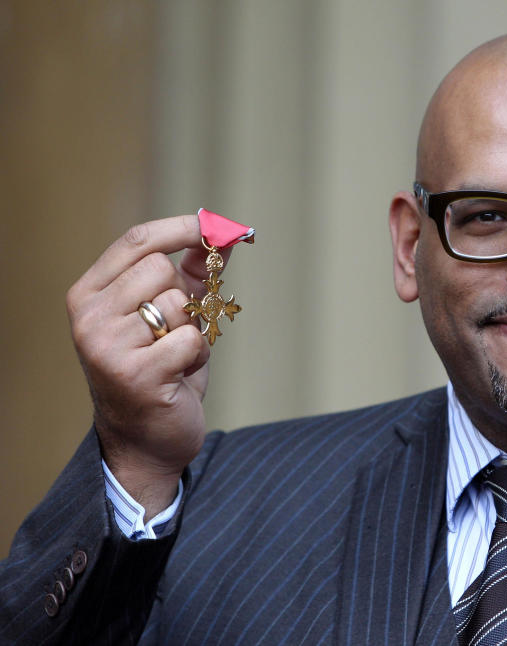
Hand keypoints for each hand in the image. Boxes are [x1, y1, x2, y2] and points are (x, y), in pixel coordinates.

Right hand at [66, 215, 229, 517]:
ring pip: (178, 303)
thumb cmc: (161, 372)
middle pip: (161, 269)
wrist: (146, 442)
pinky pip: (191, 339)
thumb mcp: (171, 316)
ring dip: (192, 330)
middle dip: (184, 297)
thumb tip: (224, 234)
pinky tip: (179, 376)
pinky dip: (197, 355)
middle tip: (174, 332)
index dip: (181, 227)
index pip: (136, 241)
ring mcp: (107, 346)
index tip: (215, 225)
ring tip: (174, 358)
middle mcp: (89, 317)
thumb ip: (192, 274)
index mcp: (89, 294)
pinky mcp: (135, 374)